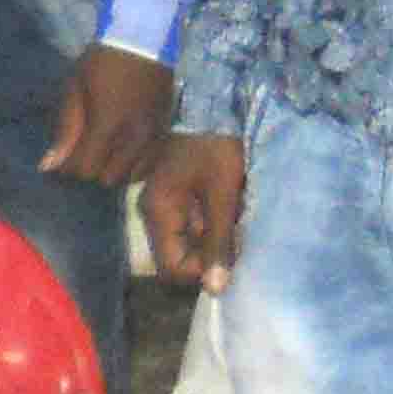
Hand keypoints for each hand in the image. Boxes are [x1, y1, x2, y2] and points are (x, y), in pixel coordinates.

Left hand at [41, 44, 175, 186]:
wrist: (144, 40)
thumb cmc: (101, 62)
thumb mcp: (74, 91)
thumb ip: (65, 132)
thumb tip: (49, 167)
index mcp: (108, 125)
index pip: (85, 170)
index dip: (71, 167)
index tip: (66, 154)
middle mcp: (135, 137)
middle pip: (108, 178)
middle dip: (93, 169)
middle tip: (86, 150)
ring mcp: (155, 135)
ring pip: (132, 175)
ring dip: (115, 169)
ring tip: (106, 150)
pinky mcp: (167, 131)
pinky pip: (150, 163)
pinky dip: (135, 164)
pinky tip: (125, 150)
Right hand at [141, 131, 245, 290]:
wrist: (212, 104)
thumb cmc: (216, 148)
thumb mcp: (223, 195)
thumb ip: (218, 241)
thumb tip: (215, 288)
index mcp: (157, 212)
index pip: (172, 267)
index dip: (203, 269)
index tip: (234, 253)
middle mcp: (152, 211)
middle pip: (179, 254)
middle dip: (212, 251)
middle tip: (240, 233)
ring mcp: (162, 202)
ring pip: (189, 238)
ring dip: (216, 236)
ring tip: (238, 215)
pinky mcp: (176, 193)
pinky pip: (193, 221)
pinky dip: (214, 221)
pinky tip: (232, 205)